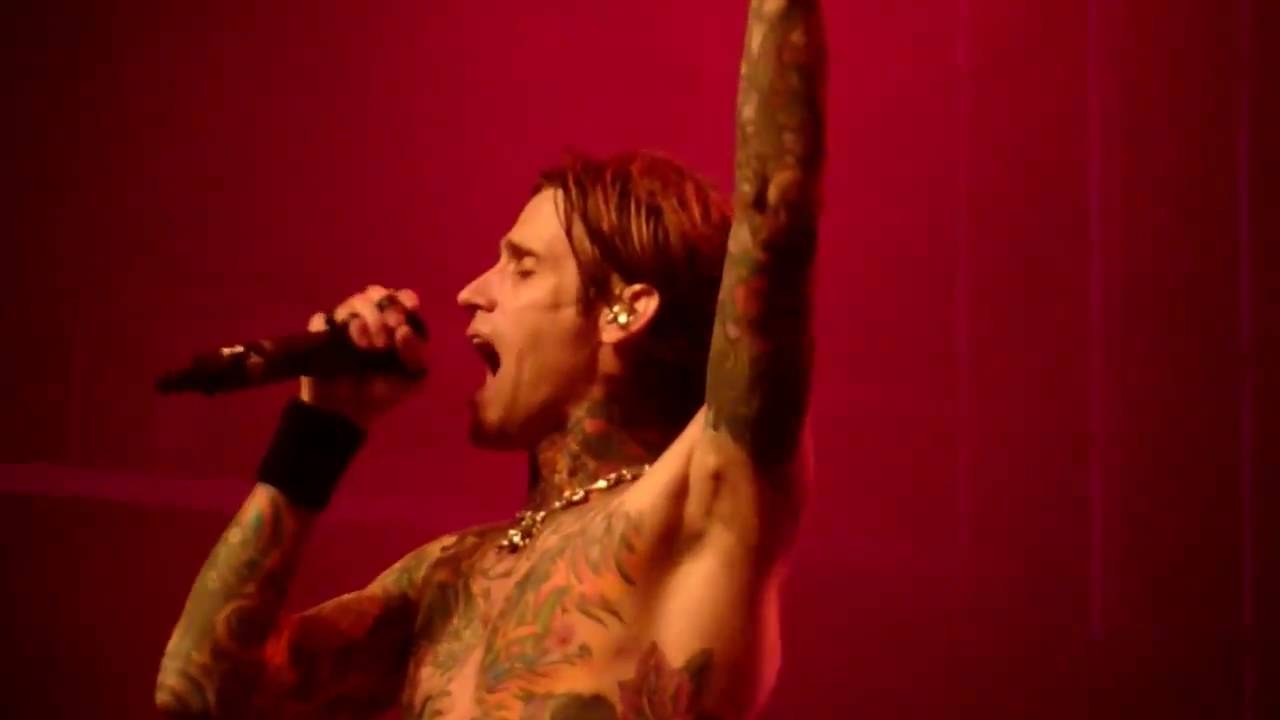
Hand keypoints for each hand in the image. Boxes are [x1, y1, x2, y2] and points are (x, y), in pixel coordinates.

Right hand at [300, 285, 426, 427]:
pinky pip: (321, 320)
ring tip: (366, 346)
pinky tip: (334, 338)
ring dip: (364, 318)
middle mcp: (370, 317)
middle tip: (386, 335)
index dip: (404, 300)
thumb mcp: (410, 380)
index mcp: (394, 323)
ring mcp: (343, 323)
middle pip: (375, 293)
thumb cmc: (382, 392)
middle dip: (384, 309)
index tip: (406, 314)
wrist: (347, 414)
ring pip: (352, 302)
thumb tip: (403, 330)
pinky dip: (328, 326)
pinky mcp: (319, 334)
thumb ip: (415, 355)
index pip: (401, 297)